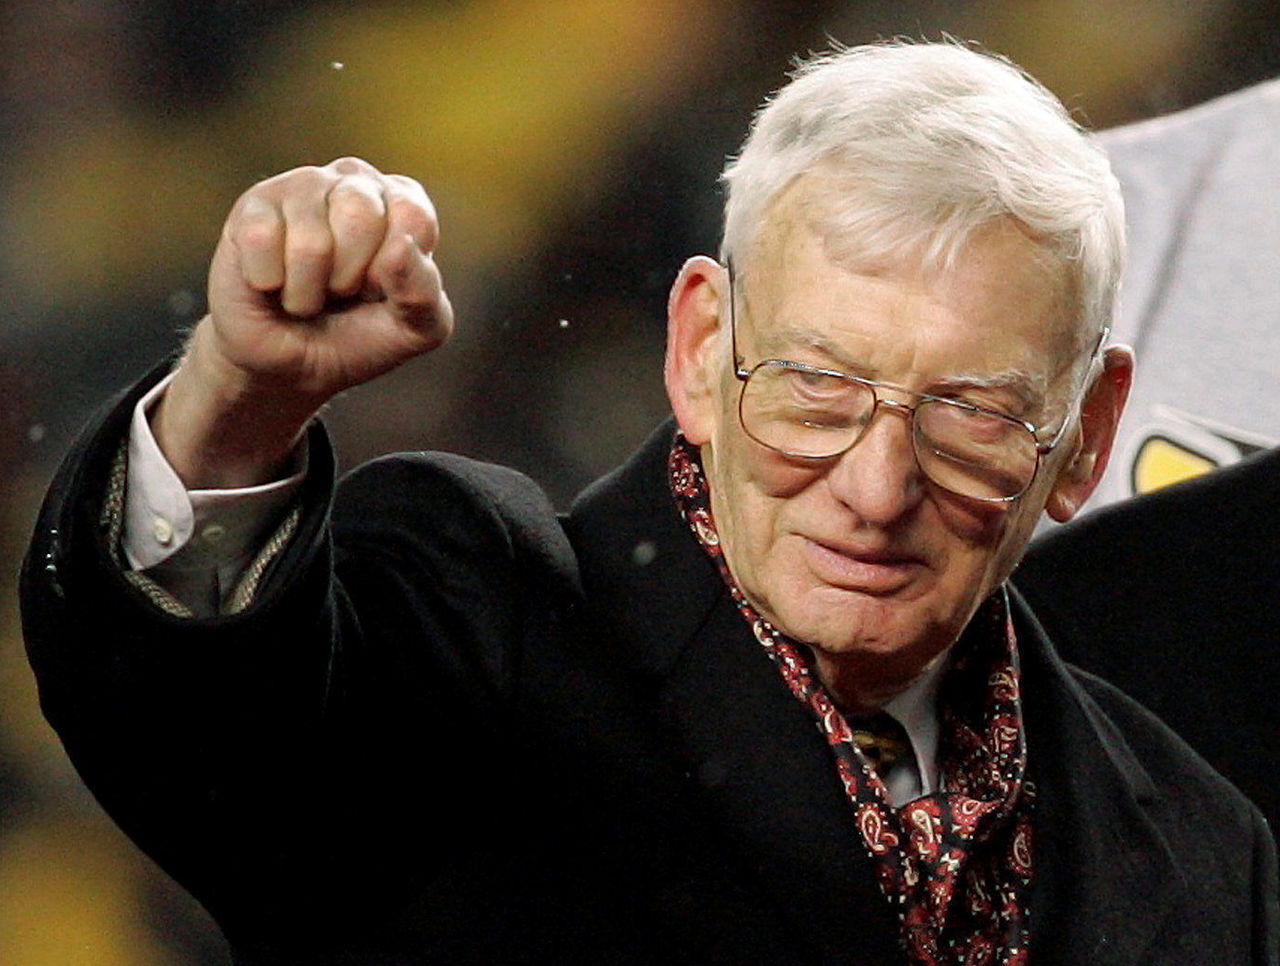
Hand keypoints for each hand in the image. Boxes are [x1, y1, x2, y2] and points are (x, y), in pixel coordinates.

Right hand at [206, 155, 452, 399]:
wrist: (289, 366)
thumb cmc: (357, 337)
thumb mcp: (413, 329)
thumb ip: (423, 293)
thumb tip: (400, 249)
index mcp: (402, 203)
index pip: (413, 219)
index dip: (396, 274)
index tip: (380, 291)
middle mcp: (353, 180)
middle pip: (361, 218)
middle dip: (349, 279)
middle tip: (339, 292)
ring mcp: (301, 187)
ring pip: (311, 243)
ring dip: (307, 292)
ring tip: (307, 294)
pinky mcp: (253, 205)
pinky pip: (262, 243)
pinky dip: (270, 283)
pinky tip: (272, 284)